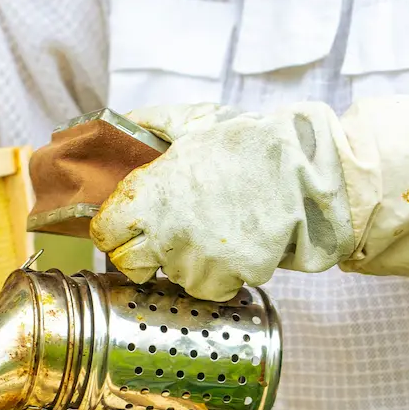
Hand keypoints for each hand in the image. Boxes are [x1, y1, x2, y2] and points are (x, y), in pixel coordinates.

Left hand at [90, 98, 408, 301]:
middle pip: (128, 265)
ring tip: (211, 231)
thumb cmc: (249, 144)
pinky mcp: (225, 279)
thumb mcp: (195, 122)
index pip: (103, 234)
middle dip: (141, 252)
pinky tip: (232, 247)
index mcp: (148, 197)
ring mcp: (194, 261)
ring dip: (185, 261)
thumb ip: (150, 125)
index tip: (127, 225)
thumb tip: (121, 125)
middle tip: (166, 234)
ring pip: (172, 277)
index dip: (114, 230)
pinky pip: (208, 288)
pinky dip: (218, 274)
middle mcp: (164, 234)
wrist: (304, 173)